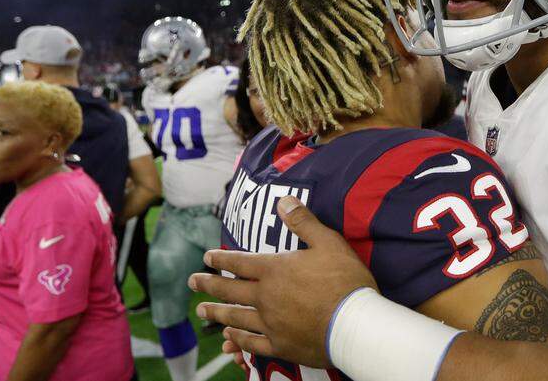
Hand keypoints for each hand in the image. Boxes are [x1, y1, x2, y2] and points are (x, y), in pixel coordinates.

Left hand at [189, 196, 376, 368]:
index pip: (239, 262)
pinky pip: (251, 343)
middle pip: (229, 290)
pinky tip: (230, 338)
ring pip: (234, 318)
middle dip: (208, 284)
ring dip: (216, 313)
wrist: (354, 325)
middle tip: (192, 281)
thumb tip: (282, 200)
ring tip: (202, 311)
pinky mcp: (280, 346)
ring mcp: (270, 324)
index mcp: (274, 270)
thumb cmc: (345, 280)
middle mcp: (265, 297)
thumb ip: (303, 222)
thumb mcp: (328, 242)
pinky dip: (238, 339)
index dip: (221, 259)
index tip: (206, 257)